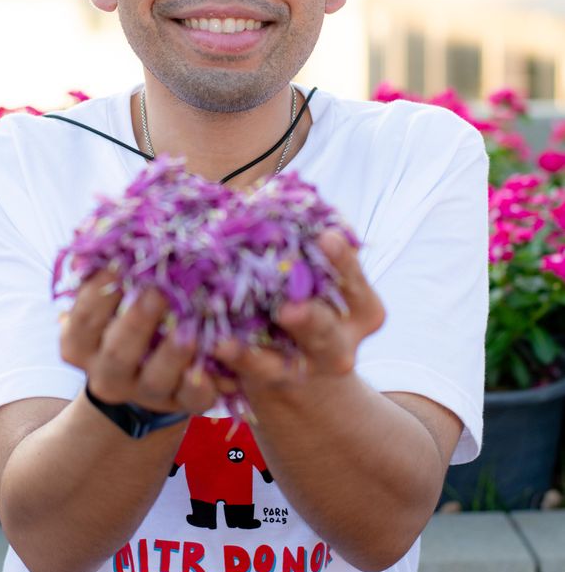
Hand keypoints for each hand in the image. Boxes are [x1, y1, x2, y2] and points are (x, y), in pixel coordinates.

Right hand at [60, 271, 216, 415]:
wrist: (141, 379)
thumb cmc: (125, 319)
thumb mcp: (106, 300)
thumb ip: (107, 270)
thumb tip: (108, 222)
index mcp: (82, 345)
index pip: (85, 318)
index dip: (99, 292)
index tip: (118, 261)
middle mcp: (108, 373)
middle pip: (118, 351)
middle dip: (137, 321)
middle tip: (157, 290)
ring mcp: (144, 393)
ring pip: (156, 378)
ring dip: (173, 353)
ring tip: (190, 328)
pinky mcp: (181, 405)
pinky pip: (191, 402)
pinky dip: (201, 386)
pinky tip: (213, 368)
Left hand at [214, 230, 384, 394]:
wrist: (304, 375)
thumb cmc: (309, 297)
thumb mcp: (318, 273)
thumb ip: (306, 240)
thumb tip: (273, 186)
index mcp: (359, 307)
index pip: (351, 279)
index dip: (342, 260)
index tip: (327, 238)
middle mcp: (338, 342)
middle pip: (325, 331)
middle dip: (309, 320)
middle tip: (290, 308)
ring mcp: (304, 369)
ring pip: (280, 364)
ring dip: (254, 354)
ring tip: (231, 340)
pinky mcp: (270, 385)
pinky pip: (249, 375)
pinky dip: (231, 362)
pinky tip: (211, 349)